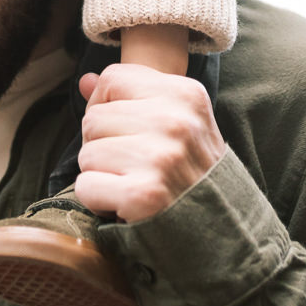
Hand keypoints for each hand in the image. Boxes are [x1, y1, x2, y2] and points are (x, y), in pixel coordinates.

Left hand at [73, 63, 226, 223]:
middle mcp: (175, 121)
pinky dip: (98, 200)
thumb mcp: (178, 120)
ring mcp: (160, 158)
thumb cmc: (190, 169)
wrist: (221, 226)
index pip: (113, 78)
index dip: (108, 105)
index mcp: (185, 94)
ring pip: (86, 153)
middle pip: (93, 118)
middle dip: (103, 144)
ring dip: (101, 174)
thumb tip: (85, 81)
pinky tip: (126, 203)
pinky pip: (85, 186)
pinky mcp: (142, 195)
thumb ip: (130, 95)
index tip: (130, 129)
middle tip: (136, 164)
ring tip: (134, 182)